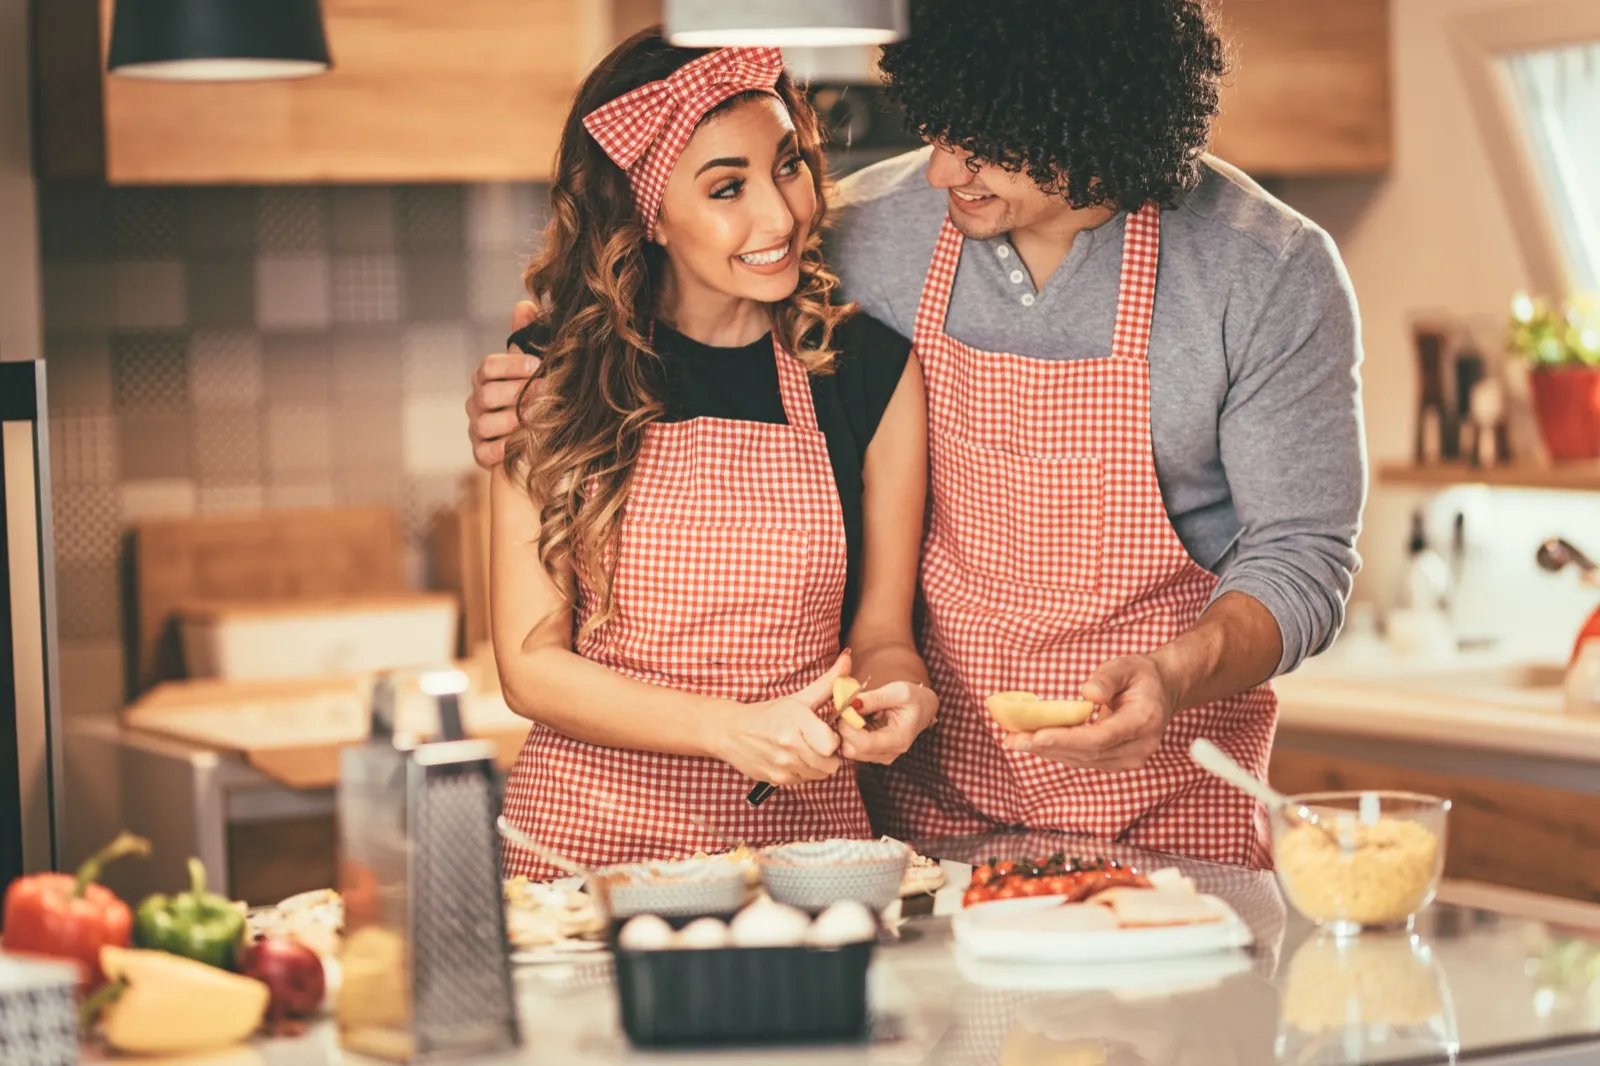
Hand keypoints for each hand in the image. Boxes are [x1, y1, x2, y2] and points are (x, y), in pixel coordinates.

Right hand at [466, 300, 539, 467]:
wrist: (541, 439)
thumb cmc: (538, 396)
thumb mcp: (536, 368)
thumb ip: (528, 337)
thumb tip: (524, 304)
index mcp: (486, 378)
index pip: (488, 367)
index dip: (513, 365)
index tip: (538, 366)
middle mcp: (476, 402)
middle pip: (487, 394)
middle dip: (519, 393)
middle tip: (547, 393)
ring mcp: (476, 428)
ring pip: (485, 423)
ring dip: (514, 420)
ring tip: (539, 419)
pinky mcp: (480, 453)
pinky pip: (485, 452)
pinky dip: (504, 450)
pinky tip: (524, 445)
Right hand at [715, 653, 851, 785]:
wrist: (732, 731)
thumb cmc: (770, 713)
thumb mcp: (799, 697)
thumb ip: (829, 682)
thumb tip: (848, 658)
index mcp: (797, 722)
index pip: (832, 745)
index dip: (834, 740)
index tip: (827, 732)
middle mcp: (789, 746)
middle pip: (829, 764)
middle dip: (828, 754)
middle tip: (818, 742)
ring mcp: (782, 765)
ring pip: (818, 775)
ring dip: (817, 764)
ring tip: (806, 749)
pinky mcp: (776, 779)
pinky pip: (803, 781)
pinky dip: (803, 772)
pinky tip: (793, 759)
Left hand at [837, 681, 937, 764]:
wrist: (923, 708)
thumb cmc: (914, 698)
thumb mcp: (898, 691)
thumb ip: (874, 698)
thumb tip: (850, 704)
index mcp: (899, 740)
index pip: (864, 744)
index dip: (848, 727)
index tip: (844, 707)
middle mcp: (889, 754)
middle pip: (853, 750)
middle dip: (844, 729)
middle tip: (846, 708)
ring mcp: (880, 756)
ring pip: (849, 749)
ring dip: (846, 730)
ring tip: (855, 712)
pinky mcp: (873, 754)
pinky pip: (852, 746)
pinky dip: (849, 732)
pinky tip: (858, 719)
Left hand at [1001, 655, 1178, 770]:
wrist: (1162, 692)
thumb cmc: (1141, 676)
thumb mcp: (1126, 665)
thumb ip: (1107, 678)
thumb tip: (1087, 693)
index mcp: (1144, 720)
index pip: (1102, 736)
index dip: (1068, 738)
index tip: (1037, 735)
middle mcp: (1139, 746)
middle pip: (1088, 752)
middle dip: (1048, 746)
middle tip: (1012, 739)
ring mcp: (1130, 758)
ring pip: (1082, 759)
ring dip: (1047, 751)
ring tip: (1015, 741)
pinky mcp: (1118, 762)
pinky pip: (1084, 759)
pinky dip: (1058, 751)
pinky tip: (1034, 743)